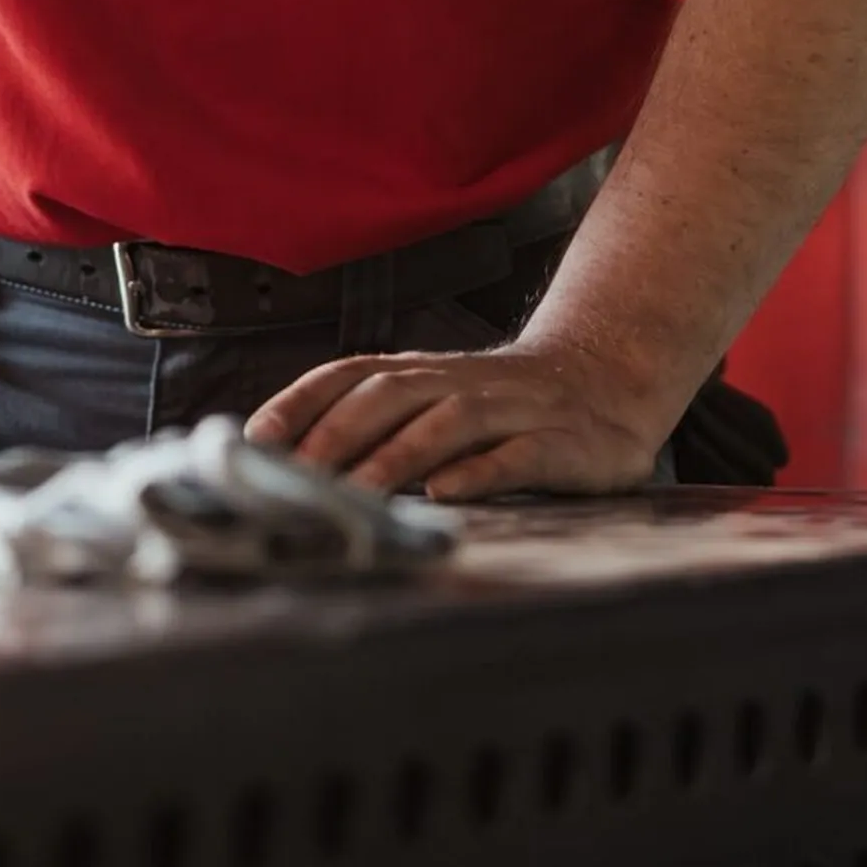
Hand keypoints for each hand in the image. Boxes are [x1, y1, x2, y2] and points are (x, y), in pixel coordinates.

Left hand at [245, 334, 677, 502]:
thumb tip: (295, 464)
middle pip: (390, 394)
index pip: (351, 373)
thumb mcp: (442, 403)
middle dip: (336, 433)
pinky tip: (446, 493)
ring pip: (448, 422)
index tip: (255, 437)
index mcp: (425, 373)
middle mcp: (461, 382)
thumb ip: (383, 425)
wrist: (611, 378)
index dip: (302, 400)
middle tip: (294, 478)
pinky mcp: (563, 442)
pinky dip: (479, 472)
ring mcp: (514, 408)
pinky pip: (517, 455)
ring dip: (397, 455)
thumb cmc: (508, 406)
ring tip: (358, 493)